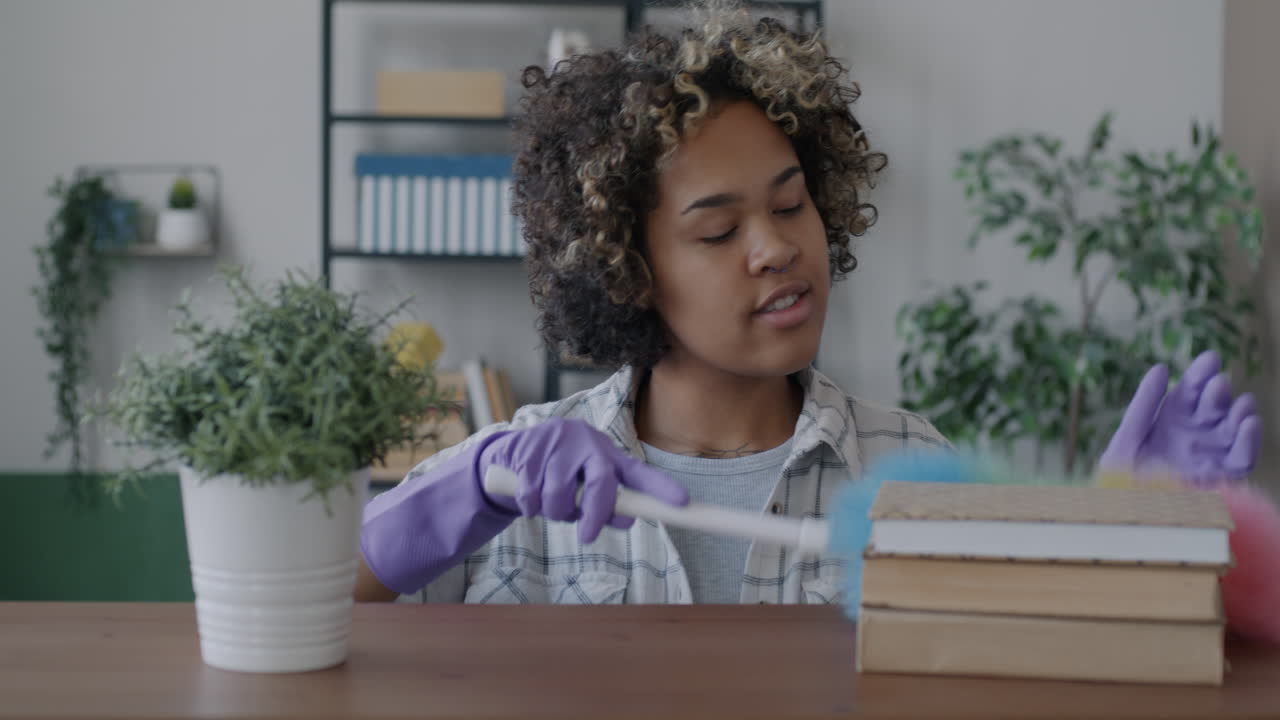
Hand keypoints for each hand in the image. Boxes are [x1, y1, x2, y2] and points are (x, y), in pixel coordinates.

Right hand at [480, 418, 688, 542]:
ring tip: (548, 506)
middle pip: (601, 483)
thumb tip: (626, 520)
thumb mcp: (583, 492)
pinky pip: (531, 493)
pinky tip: (527, 497)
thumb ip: (605, 507)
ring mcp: (558, 442)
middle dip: (595, 514)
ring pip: (560, 494)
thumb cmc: (556, 478)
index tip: (681, 502)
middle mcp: (588, 443)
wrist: (509, 456)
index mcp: (607, 455)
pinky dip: (529, 505)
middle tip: (587, 536)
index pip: (638, 472)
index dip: (660, 487)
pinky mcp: (529, 448)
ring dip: (553, 512)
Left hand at [1099, 350, 1261, 483]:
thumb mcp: (1128, 438)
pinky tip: (1247, 423)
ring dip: (1239, 410)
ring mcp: (1212, 454)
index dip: (1201, 374)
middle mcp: (1195, 434)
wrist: (1128, 517)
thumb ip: (1145, 404)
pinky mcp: (1225, 477)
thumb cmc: (1122, 479)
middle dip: (1218, 391)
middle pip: (1214, 405)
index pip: (1192, 391)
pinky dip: (1250, 439)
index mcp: (1171, 421)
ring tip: (1238, 401)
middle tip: (1216, 383)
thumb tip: (1162, 367)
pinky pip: (1244, 457)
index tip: (1209, 359)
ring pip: (1234, 426)